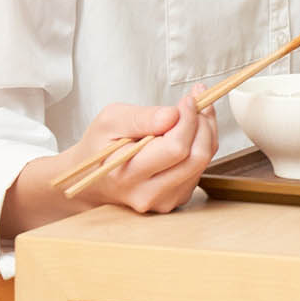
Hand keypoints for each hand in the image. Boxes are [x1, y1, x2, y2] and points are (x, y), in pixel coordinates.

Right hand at [68, 90, 218, 214]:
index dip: (188, 120)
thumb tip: (173, 115)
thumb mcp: (109, 121)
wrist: (93, 177)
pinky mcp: (178, 198)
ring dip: (206, 131)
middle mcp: (149, 194)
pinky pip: (201, 168)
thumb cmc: (100, 146)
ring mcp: (165, 200)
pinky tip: (190, 129)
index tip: (188, 99)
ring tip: (195, 111)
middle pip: (196, 158)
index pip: (175, 149)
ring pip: (203, 162)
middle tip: (198, 101)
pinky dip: (203, 143)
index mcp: (127, 175)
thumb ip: (141, 118)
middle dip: (203, 124)